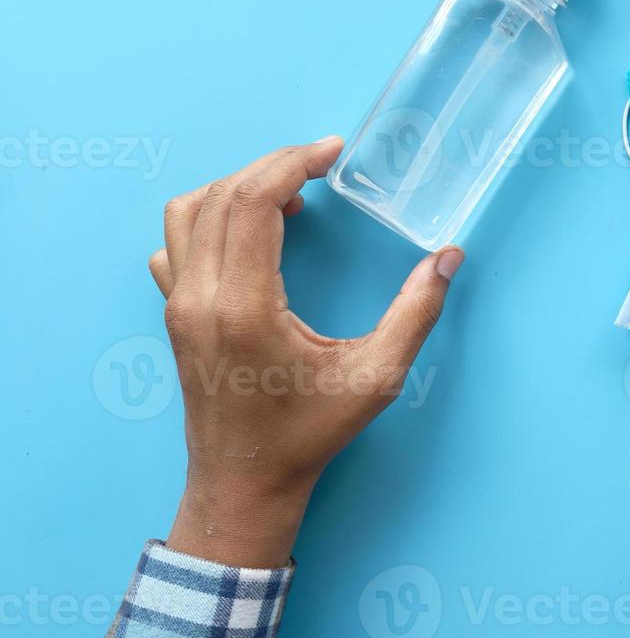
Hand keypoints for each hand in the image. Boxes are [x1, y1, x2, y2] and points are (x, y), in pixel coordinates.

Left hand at [148, 137, 463, 566]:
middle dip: (274, 165)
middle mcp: (200, 298)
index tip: (332, 153)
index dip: (293, 163)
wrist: (244, 484)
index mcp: (245, 307)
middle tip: (320, 163)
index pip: (253, 201)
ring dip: (237, 187)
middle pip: (222, 195)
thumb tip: (447, 258)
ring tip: (288, 195)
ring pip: (188, 212)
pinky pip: (175, 244)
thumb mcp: (376, 377)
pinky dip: (208, 219)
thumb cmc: (308, 434)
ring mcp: (179, 306)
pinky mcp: (174, 315)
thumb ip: (415, 313)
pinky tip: (249, 234)